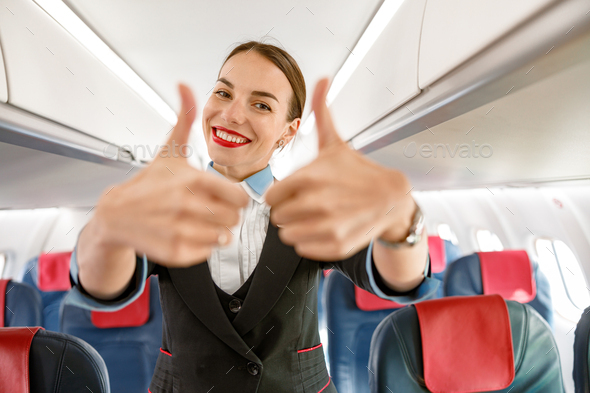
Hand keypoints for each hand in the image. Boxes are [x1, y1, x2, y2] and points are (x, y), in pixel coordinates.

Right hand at [93, 84, 248, 266]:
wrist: (115, 214)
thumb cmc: (148, 183)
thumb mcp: (169, 150)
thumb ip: (184, 118)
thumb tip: (184, 85)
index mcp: (192, 180)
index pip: (240, 198)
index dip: (237, 199)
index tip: (227, 198)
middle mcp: (186, 206)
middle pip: (234, 219)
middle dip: (227, 215)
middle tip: (212, 210)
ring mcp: (180, 230)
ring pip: (224, 237)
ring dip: (216, 231)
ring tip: (200, 222)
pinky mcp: (174, 251)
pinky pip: (208, 253)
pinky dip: (203, 246)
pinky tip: (189, 234)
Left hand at [265, 78, 415, 259]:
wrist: (392, 198)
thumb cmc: (358, 171)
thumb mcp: (336, 142)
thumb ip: (321, 112)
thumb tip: (322, 78)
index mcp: (309, 178)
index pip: (270, 197)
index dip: (280, 194)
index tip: (292, 192)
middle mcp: (316, 204)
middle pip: (277, 217)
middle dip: (287, 210)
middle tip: (305, 204)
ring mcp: (327, 227)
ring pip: (287, 235)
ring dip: (296, 227)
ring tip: (313, 217)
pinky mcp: (335, 245)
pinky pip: (303, 248)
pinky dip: (309, 241)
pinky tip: (323, 228)